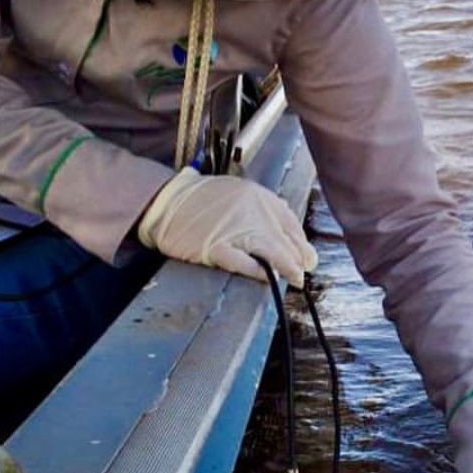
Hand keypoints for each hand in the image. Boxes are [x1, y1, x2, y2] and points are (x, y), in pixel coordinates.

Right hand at [137, 168, 316, 284]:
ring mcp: (234, 228)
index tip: (307, 258)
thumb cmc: (199, 200)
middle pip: (284, 239)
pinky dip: (259, 271)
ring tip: (294, 279)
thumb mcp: (237, 192)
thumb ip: (261, 208)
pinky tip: (267, 278)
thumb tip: (285, 224)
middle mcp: (251, 210)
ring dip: (287, 268)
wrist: (165, 201)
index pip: (289, 223)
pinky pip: (244, 262)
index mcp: (258, 196)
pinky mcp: (216, 246)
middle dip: (298, 259)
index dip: (301, 244)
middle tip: (302, 273)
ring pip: (271, 251)